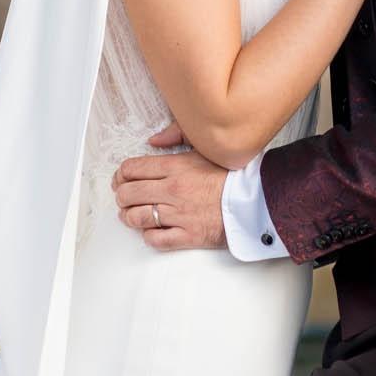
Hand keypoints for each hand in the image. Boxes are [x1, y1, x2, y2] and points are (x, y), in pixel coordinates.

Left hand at [112, 127, 227, 249]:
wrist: (254, 200)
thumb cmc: (231, 175)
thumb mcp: (204, 147)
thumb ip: (177, 136)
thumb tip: (153, 140)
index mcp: (174, 167)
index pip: (131, 169)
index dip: (120, 175)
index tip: (121, 179)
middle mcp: (172, 191)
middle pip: (128, 194)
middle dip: (121, 196)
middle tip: (124, 197)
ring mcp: (178, 215)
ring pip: (136, 218)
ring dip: (129, 217)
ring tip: (131, 215)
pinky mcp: (187, 236)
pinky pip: (155, 240)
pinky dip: (149, 236)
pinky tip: (152, 230)